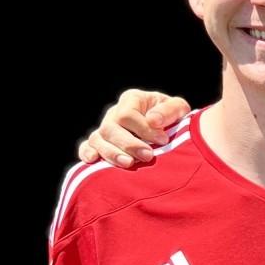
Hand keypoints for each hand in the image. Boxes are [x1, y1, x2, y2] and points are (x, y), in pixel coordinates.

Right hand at [76, 89, 190, 168]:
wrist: (169, 131)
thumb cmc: (173, 118)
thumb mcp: (178, 109)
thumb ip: (169, 111)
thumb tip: (152, 120)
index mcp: (132, 100)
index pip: (127, 114)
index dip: (143, 129)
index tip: (163, 140)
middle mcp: (115, 113)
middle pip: (110, 127)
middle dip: (129, 144)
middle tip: (148, 156)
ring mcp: (105, 129)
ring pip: (98, 139)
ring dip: (112, 153)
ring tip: (129, 164)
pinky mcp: (101, 144)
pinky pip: (86, 146)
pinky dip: (87, 153)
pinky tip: (93, 161)